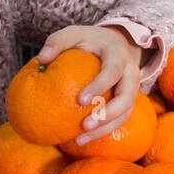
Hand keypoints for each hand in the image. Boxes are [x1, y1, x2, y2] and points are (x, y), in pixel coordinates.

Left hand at [36, 25, 142, 145]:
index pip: (113, 71)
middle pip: (127, 97)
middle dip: (108, 114)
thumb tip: (41, 58)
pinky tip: (83, 138)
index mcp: (118, 55)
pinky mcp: (128, 101)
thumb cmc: (89, 40)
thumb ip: (58, 42)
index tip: (80, 100)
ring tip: (81, 139)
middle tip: (84, 126)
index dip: (99, 86)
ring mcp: (132, 89)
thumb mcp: (74, 33)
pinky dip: (104, 131)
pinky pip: (120, 120)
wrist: (115, 43)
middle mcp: (130, 73)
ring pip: (126, 113)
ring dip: (105, 128)